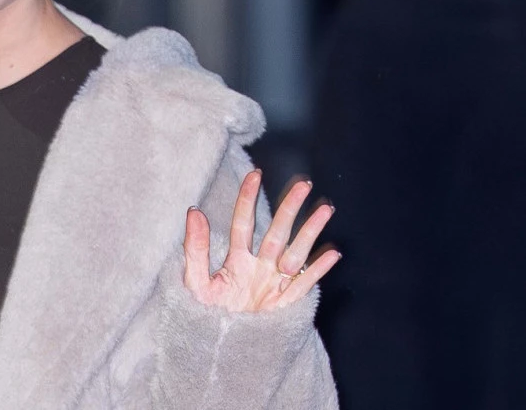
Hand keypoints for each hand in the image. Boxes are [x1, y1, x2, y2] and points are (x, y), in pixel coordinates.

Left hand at [183, 170, 340, 311]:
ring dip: (311, 231)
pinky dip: (318, 269)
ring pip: (296, 252)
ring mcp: (275, 284)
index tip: (255, 174)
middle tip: (303, 184)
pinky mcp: (286, 304)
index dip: (248, 198)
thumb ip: (195, 248)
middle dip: (290, 208)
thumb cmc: (202, 317)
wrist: (218, 351)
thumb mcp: (194, 282)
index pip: (244, 222)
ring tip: (326, 208)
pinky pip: (304, 283)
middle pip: (277, 231)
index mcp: (236, 260)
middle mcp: (259, 267)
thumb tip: (193, 211)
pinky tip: (332, 252)